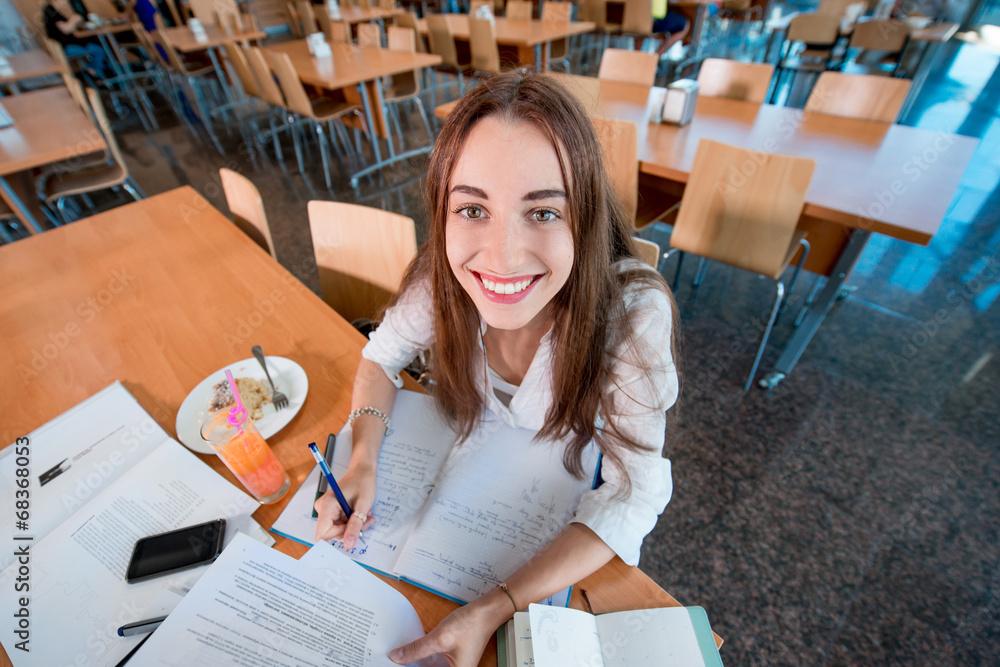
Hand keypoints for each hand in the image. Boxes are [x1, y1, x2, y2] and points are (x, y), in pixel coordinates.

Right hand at [313, 463, 375, 549]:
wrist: (363, 470)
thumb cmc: (362, 482)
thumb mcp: (362, 506)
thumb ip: (355, 526)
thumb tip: (348, 545)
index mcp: (326, 506)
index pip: (323, 534)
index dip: (340, 534)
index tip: (355, 527)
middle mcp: (323, 509)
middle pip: (333, 533)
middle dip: (352, 529)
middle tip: (366, 518)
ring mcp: (327, 511)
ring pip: (340, 530)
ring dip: (355, 525)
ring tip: (364, 512)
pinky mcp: (332, 513)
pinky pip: (342, 525)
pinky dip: (354, 521)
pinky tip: (361, 512)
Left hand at [389, 592, 509, 666]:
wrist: (486, 611)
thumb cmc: (472, 624)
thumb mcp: (440, 637)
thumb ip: (417, 649)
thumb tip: (397, 657)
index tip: (395, 666)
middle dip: (412, 666)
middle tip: (396, 660)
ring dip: (416, 664)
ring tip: (401, 657)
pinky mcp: (453, 660)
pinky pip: (434, 664)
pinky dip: (423, 659)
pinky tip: (413, 653)